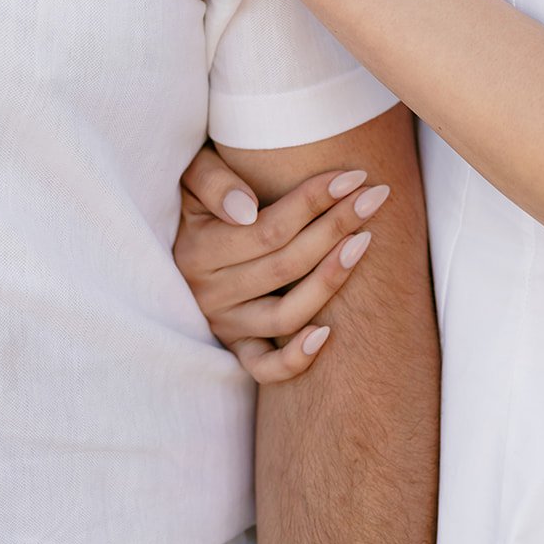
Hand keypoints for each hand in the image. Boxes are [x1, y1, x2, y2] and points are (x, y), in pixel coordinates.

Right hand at [174, 145, 390, 383]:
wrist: (166, 247)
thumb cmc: (196, 197)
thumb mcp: (191, 176)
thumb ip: (213, 182)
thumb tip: (246, 209)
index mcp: (198, 250)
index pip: (269, 229)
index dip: (314, 201)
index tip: (354, 176)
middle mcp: (209, 293)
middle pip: (287, 265)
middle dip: (336, 227)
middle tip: (376, 197)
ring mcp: (223, 325)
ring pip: (286, 314)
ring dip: (330, 279)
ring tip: (365, 242)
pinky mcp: (234, 348)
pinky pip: (264, 368)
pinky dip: (295, 359)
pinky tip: (328, 334)